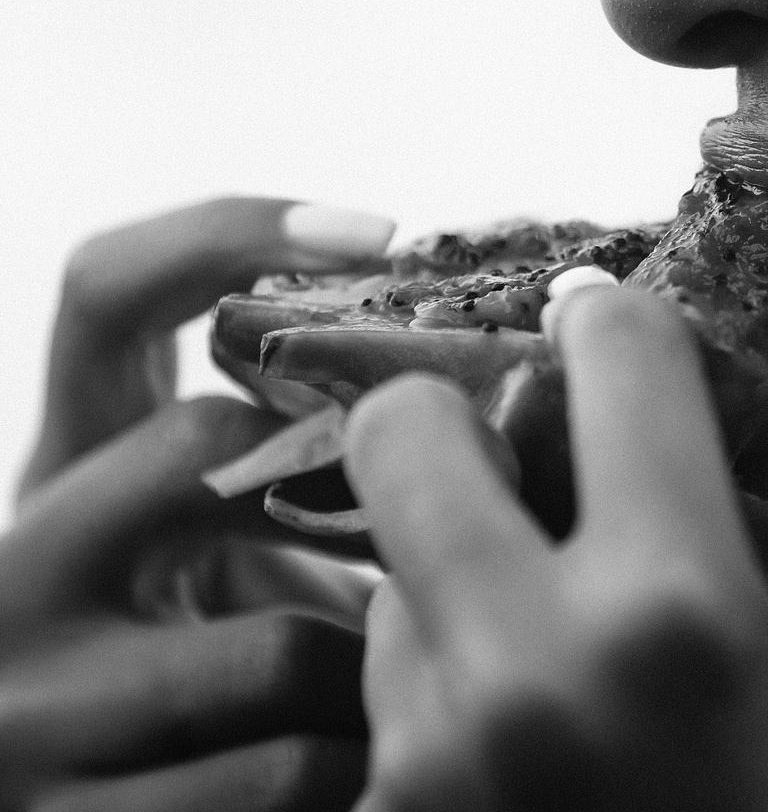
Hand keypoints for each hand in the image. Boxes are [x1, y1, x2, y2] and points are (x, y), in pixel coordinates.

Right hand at [2, 198, 392, 810]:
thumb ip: (306, 468)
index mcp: (67, 474)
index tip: (382, 232)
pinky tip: (384, 776)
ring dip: (390, 669)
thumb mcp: (239, 549)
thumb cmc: (229, 673)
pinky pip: (285, 773)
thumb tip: (497, 387)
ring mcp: (30, 706)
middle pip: (203, 443)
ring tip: (427, 687)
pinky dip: (367, 772)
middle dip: (360, 491)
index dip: (230, 233)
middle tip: (447, 537)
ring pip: (283, 646)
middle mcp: (19, 565)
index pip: (106, 291)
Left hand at [346, 287, 767, 811]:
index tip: (622, 327)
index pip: (608, 356)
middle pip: (404, 423)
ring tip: (554, 628)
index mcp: (676, 614)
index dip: (620, 317)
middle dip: (466, 411)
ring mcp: (419, 750)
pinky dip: (443, 664)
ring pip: (386, 557)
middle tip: (536, 456)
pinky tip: (528, 723)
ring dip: (459, 558)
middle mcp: (521, 661)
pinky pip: (383, 677)